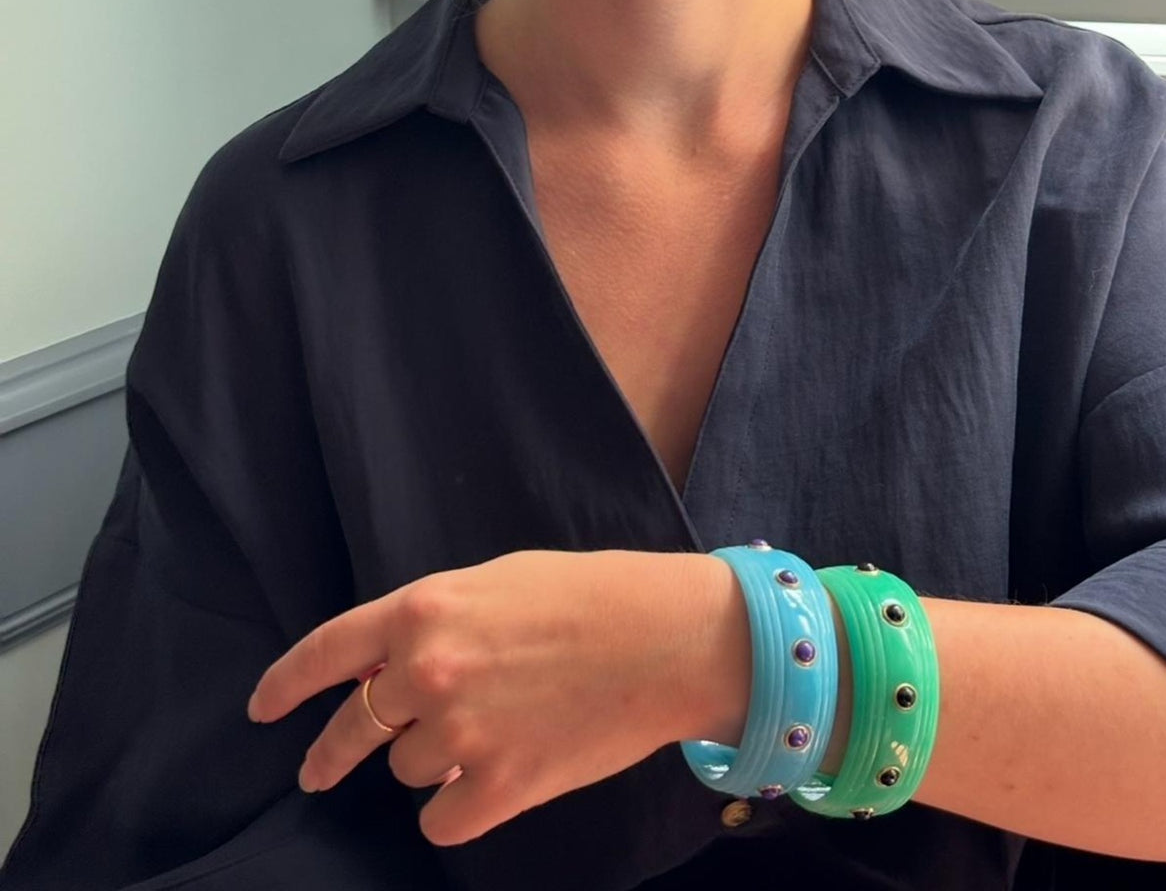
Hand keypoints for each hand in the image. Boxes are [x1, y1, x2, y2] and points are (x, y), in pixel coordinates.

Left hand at [246, 549, 740, 845]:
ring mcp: (462, 733)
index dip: (286, 684)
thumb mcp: (494, 583)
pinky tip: (488, 784)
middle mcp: (429, 672)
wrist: (664, 637)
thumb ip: (429, 622)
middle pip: (352, 729)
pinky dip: (458, 807)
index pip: (326, 652)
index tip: (263, 709)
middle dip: (329, 754)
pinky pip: (442, 820)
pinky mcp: (502, 786)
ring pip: (406, 770)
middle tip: (318, 770)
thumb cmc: (586, 595)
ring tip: (487, 733)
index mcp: (424, 610)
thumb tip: (382, 669)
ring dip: (431, 760)